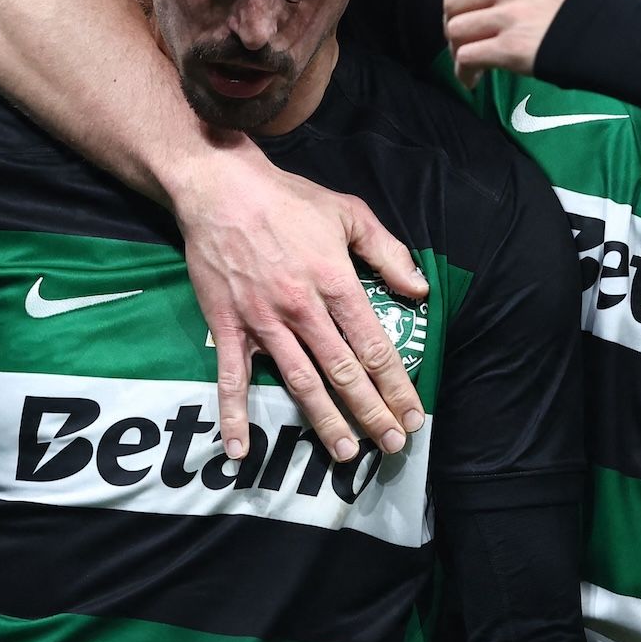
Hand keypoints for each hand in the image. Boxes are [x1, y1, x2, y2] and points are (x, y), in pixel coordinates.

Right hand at [175, 155, 427, 463]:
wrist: (220, 188)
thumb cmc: (288, 199)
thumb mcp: (349, 212)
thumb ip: (387, 252)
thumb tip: (419, 289)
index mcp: (336, 283)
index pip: (374, 347)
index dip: (396, 385)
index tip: (413, 414)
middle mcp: (303, 310)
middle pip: (344, 372)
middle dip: (371, 412)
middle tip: (392, 445)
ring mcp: (264, 322)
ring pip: (300, 381)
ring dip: (324, 421)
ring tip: (347, 453)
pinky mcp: (228, 327)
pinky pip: (231, 378)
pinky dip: (234, 416)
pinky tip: (241, 450)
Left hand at [442, 0, 595, 83]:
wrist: (615, 34)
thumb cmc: (589, 4)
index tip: (462, 4)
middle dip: (451, 19)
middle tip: (460, 36)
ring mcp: (510, 15)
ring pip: (456, 28)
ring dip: (457, 47)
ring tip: (467, 60)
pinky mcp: (510, 48)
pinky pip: (468, 57)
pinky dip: (464, 71)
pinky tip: (473, 79)